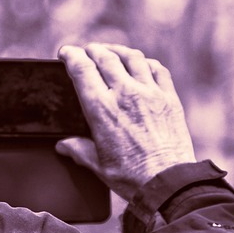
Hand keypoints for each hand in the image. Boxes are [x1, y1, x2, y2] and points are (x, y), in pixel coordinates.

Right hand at [56, 43, 195, 202]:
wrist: (168, 182)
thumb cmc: (131, 176)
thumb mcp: (97, 164)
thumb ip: (78, 149)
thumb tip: (64, 145)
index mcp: (102, 109)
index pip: (82, 69)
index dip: (71, 55)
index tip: (66, 53)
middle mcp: (125, 94)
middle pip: (105, 57)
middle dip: (92, 50)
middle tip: (87, 51)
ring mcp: (150, 93)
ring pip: (132, 57)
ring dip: (118, 50)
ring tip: (111, 51)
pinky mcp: (169, 98)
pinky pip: (157, 69)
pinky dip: (146, 62)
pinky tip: (141, 65)